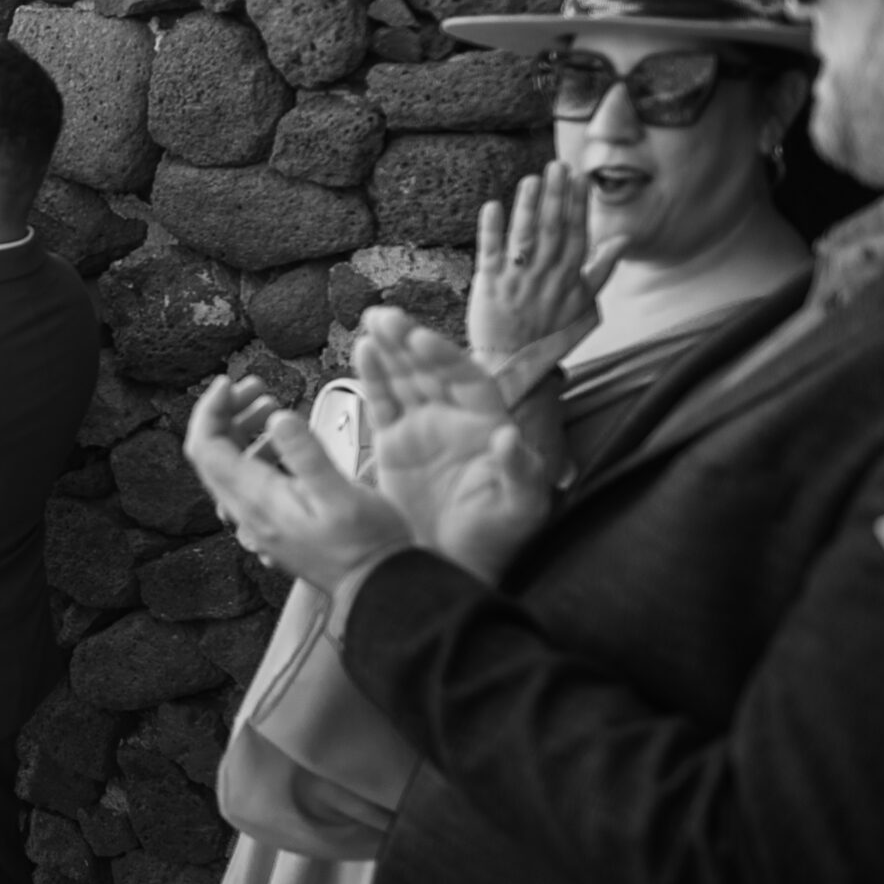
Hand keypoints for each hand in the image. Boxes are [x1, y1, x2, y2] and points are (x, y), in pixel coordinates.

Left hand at [185, 375, 412, 590]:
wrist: (377, 586)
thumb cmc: (367, 544)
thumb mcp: (341, 493)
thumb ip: (306, 454)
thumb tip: (278, 419)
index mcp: (257, 501)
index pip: (206, 448)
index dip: (210, 410)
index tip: (228, 383)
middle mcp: (247, 513)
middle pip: (212, 454)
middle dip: (227, 413)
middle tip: (256, 387)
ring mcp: (257, 520)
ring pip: (229, 466)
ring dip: (242, 430)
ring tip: (270, 405)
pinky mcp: (271, 523)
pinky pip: (247, 481)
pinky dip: (256, 452)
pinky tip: (281, 440)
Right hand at [354, 309, 552, 584]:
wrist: (456, 566)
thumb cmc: (498, 540)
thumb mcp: (519, 511)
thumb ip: (520, 473)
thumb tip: (508, 438)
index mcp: (488, 425)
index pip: (467, 380)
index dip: (444, 359)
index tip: (421, 340)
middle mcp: (457, 420)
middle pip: (432, 370)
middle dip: (409, 341)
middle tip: (384, 317)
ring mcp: (425, 429)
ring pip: (405, 379)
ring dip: (389, 350)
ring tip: (370, 323)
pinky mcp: (396, 445)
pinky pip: (383, 404)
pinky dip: (373, 379)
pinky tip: (363, 353)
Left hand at [469, 161, 623, 364]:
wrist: (513, 367)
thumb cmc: (549, 335)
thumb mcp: (586, 306)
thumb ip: (602, 270)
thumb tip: (624, 239)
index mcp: (569, 279)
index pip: (576, 235)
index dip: (578, 205)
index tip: (580, 177)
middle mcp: (545, 277)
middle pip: (552, 230)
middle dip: (556, 197)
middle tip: (557, 165)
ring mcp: (516, 280)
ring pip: (525, 237)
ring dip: (528, 206)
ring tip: (532, 178)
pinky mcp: (488, 286)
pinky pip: (490, 254)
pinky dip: (491, 230)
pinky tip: (492, 206)